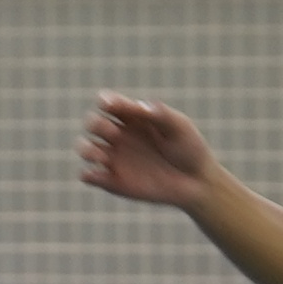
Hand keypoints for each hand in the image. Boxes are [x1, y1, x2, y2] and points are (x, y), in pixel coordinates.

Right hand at [79, 94, 218, 208]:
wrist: (197, 182)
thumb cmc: (190, 149)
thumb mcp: (179, 127)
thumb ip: (161, 114)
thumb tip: (142, 106)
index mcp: (132, 117)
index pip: (110, 103)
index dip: (106, 101)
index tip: (110, 104)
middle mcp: (119, 135)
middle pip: (93, 123)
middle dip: (96, 124)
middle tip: (113, 132)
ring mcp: (114, 158)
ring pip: (85, 148)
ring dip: (85, 148)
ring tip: (100, 155)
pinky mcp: (113, 182)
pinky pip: (90, 176)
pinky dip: (88, 175)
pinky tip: (97, 174)